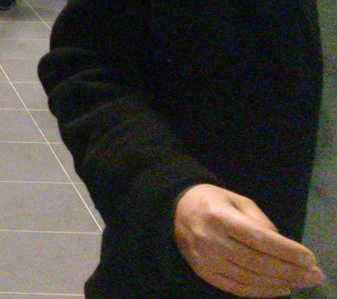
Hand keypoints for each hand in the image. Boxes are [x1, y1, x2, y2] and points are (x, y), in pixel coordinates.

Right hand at [173, 184, 324, 296]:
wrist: (176, 209)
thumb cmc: (212, 201)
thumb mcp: (237, 200)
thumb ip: (260, 221)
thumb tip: (284, 247)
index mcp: (219, 217)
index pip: (259, 239)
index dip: (287, 251)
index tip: (310, 258)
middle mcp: (211, 240)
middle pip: (257, 262)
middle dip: (290, 271)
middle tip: (314, 276)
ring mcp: (205, 259)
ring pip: (250, 278)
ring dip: (280, 283)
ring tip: (302, 283)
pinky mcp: (203, 272)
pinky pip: (237, 288)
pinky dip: (261, 292)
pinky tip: (280, 290)